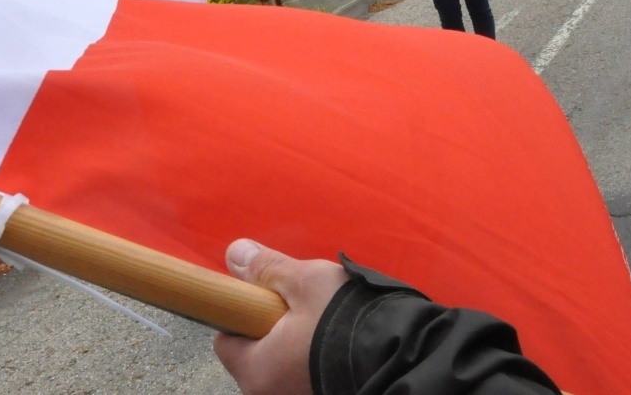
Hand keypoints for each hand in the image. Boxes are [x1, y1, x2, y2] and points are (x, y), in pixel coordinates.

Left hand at [213, 240, 348, 394]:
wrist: (404, 356)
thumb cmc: (345, 320)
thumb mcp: (305, 282)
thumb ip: (266, 269)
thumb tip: (234, 254)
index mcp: (256, 372)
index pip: (226, 341)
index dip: (243, 315)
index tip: (265, 299)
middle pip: (257, 355)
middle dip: (274, 331)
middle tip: (304, 308)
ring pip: (284, 366)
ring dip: (297, 346)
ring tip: (326, 323)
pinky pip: (306, 375)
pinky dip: (315, 359)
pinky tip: (338, 343)